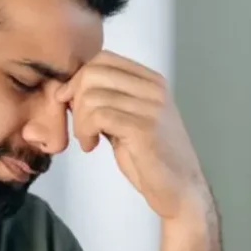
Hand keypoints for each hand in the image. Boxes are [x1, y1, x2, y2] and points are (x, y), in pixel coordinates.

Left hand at [57, 51, 210, 220]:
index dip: (78, 78)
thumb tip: (72, 88)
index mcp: (151, 82)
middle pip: (94, 73)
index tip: (69, 102)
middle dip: (75, 99)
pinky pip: (99, 116)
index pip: (104, 59)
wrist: (180, 190)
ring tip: (87, 140)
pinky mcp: (144, 128)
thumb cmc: (152, 160)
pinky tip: (92, 146)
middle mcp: (154, 89)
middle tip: (79, 125)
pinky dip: (86, 132)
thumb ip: (108, 102)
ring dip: (80, 121)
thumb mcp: (129, 121)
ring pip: (92, 96)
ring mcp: (151, 107)